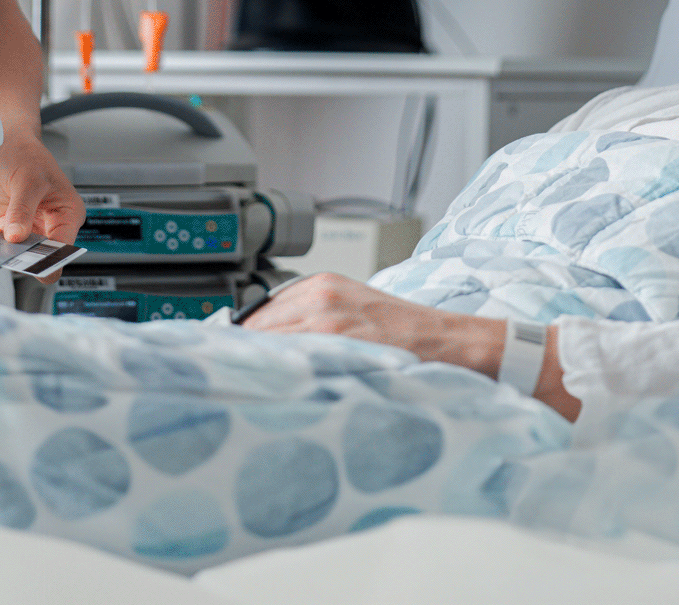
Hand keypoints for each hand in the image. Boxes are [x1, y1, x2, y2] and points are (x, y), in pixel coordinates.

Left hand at [0, 132, 85, 278]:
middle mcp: (49, 224)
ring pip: (17, 251)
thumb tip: (16, 236)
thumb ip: (22, 211)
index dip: (50, 258)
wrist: (3, 143)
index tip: (32, 262)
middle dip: (24, 256)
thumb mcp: (28, 180)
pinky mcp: (7, 223)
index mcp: (67, 214)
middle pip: (40, 254)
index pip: (63, 247)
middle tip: (9, 254)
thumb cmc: (27, 154)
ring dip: (3, 249)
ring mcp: (27, 225)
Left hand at [241, 273, 501, 371]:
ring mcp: (326, 318)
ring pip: (269, 346)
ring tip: (252, 394)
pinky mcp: (338, 341)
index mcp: (318, 284)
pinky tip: (278, 392)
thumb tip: (264, 348)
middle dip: (245, 357)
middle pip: (255, 329)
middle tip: (234, 385)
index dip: (241, 342)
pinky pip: (292, 360)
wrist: (447, 340)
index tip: (231, 362)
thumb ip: (311, 318)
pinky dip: (281, 375)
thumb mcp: (351, 308)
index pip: (256, 314)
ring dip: (259, 369)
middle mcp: (318, 295)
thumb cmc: (402, 332)